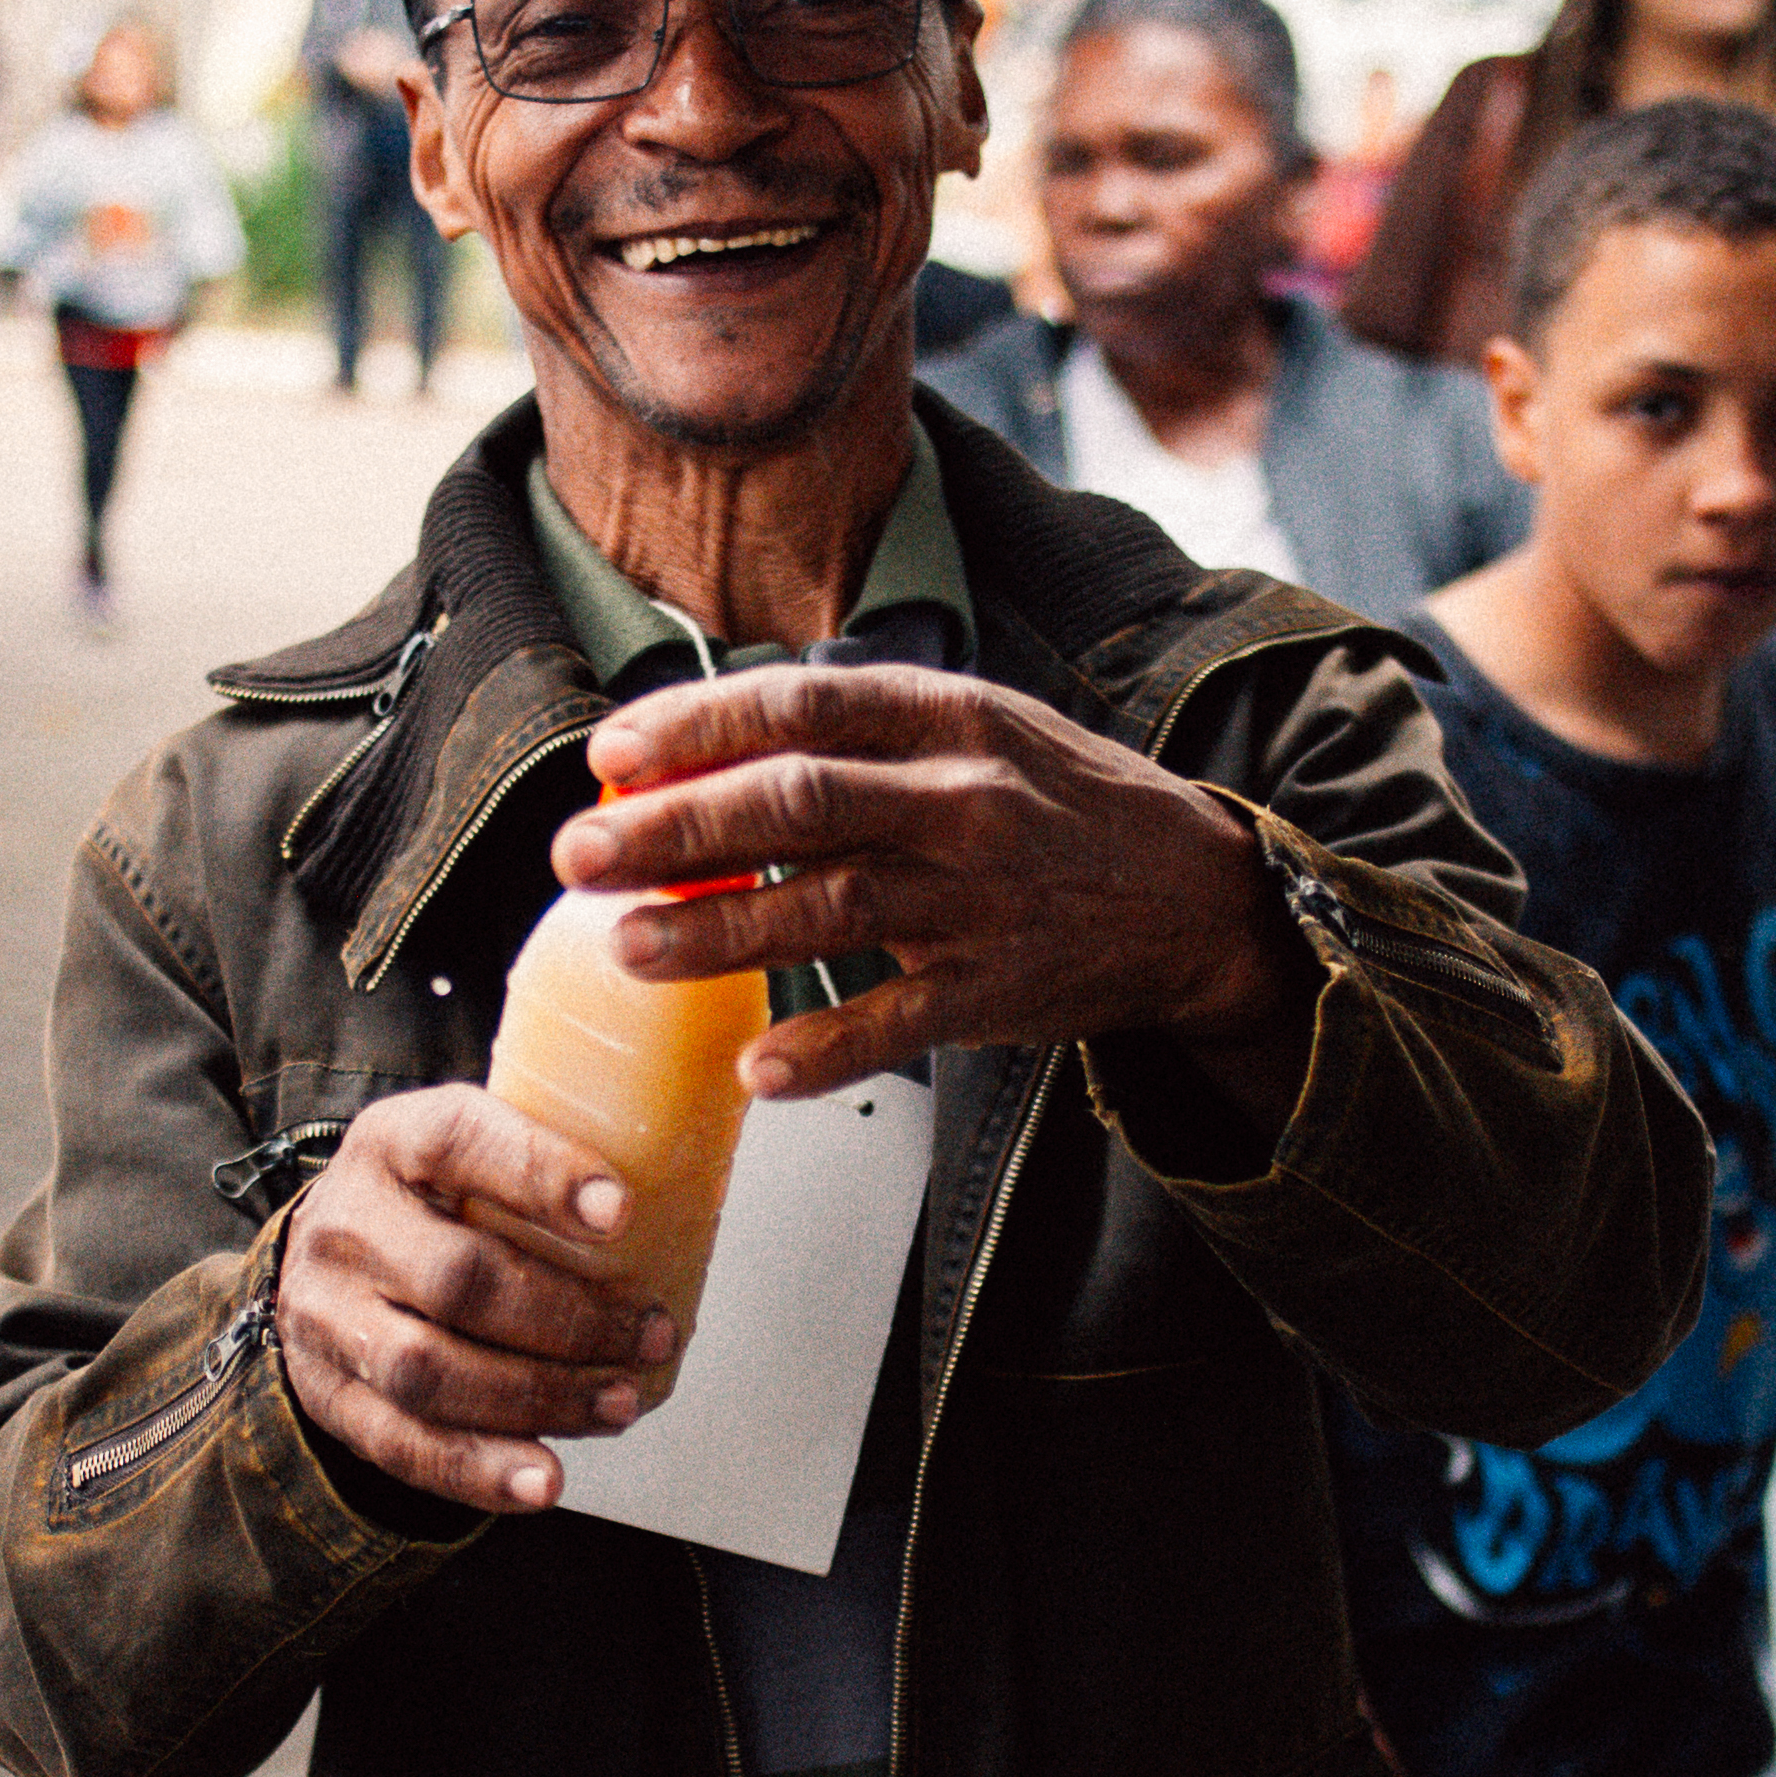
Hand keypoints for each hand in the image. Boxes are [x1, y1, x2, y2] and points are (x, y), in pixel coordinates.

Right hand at [272, 1085, 679, 1515]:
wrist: (314, 1261)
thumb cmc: (425, 1204)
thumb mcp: (465, 1153)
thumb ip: (543, 1162)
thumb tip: (684, 1183)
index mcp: (391, 1144)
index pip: (456, 1142)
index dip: (539, 1175)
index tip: (620, 1212)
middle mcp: (347, 1227)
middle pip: (456, 1279)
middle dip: (569, 1318)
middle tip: (650, 1335)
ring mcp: (327, 1318)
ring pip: (430, 1372)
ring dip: (539, 1399)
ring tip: (618, 1405)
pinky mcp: (330, 1396)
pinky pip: (403, 1445)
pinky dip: (480, 1470)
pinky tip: (544, 1479)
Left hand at [555, 663, 1309, 1107]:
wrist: (1197, 897)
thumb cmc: (1059, 805)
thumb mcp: (977, 729)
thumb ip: (859, 732)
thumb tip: (707, 744)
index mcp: (949, 716)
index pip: (800, 705)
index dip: (695, 728)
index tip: (610, 756)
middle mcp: (962, 798)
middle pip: (794, 803)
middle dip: (673, 828)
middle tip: (578, 855)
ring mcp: (981, 898)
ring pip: (826, 909)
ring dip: (715, 931)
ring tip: (624, 947)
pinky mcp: (998, 989)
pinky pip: (897, 1023)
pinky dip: (824, 1050)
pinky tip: (753, 1071)